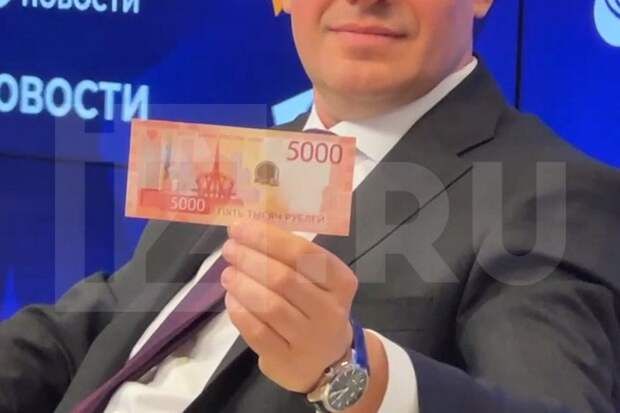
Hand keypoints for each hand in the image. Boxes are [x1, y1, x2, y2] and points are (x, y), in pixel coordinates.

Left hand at [221, 221, 357, 392]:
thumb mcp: (319, 281)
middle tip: (230, 249)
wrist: (327, 361)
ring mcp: (310, 339)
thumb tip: (250, 230)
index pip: (303, 253)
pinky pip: (257, 331)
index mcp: (341, 282)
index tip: (239, 227)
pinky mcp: (287, 360)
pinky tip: (232, 298)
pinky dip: (239, 311)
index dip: (268, 237)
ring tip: (228, 273)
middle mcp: (330, 311)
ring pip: (269, 306)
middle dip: (249, 258)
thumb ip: (292, 258)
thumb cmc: (317, 307)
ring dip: (242, 284)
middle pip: (283, 278)